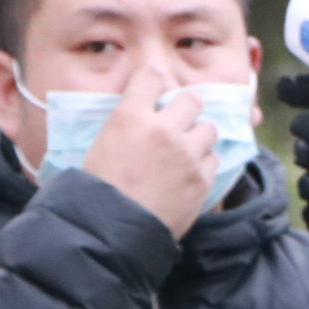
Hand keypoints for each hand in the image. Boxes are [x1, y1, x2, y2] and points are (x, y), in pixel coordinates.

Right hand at [80, 61, 220, 237]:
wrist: (110, 232)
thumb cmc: (95, 191)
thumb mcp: (98, 146)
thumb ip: (123, 124)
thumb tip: (136, 114)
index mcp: (130, 116)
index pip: (151, 76)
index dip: (154, 81)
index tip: (154, 89)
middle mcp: (163, 129)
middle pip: (192, 99)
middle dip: (185, 109)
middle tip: (176, 123)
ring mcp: (186, 155)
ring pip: (209, 129)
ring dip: (197, 138)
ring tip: (183, 153)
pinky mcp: (201, 179)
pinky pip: (213, 160)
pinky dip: (202, 166)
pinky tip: (187, 176)